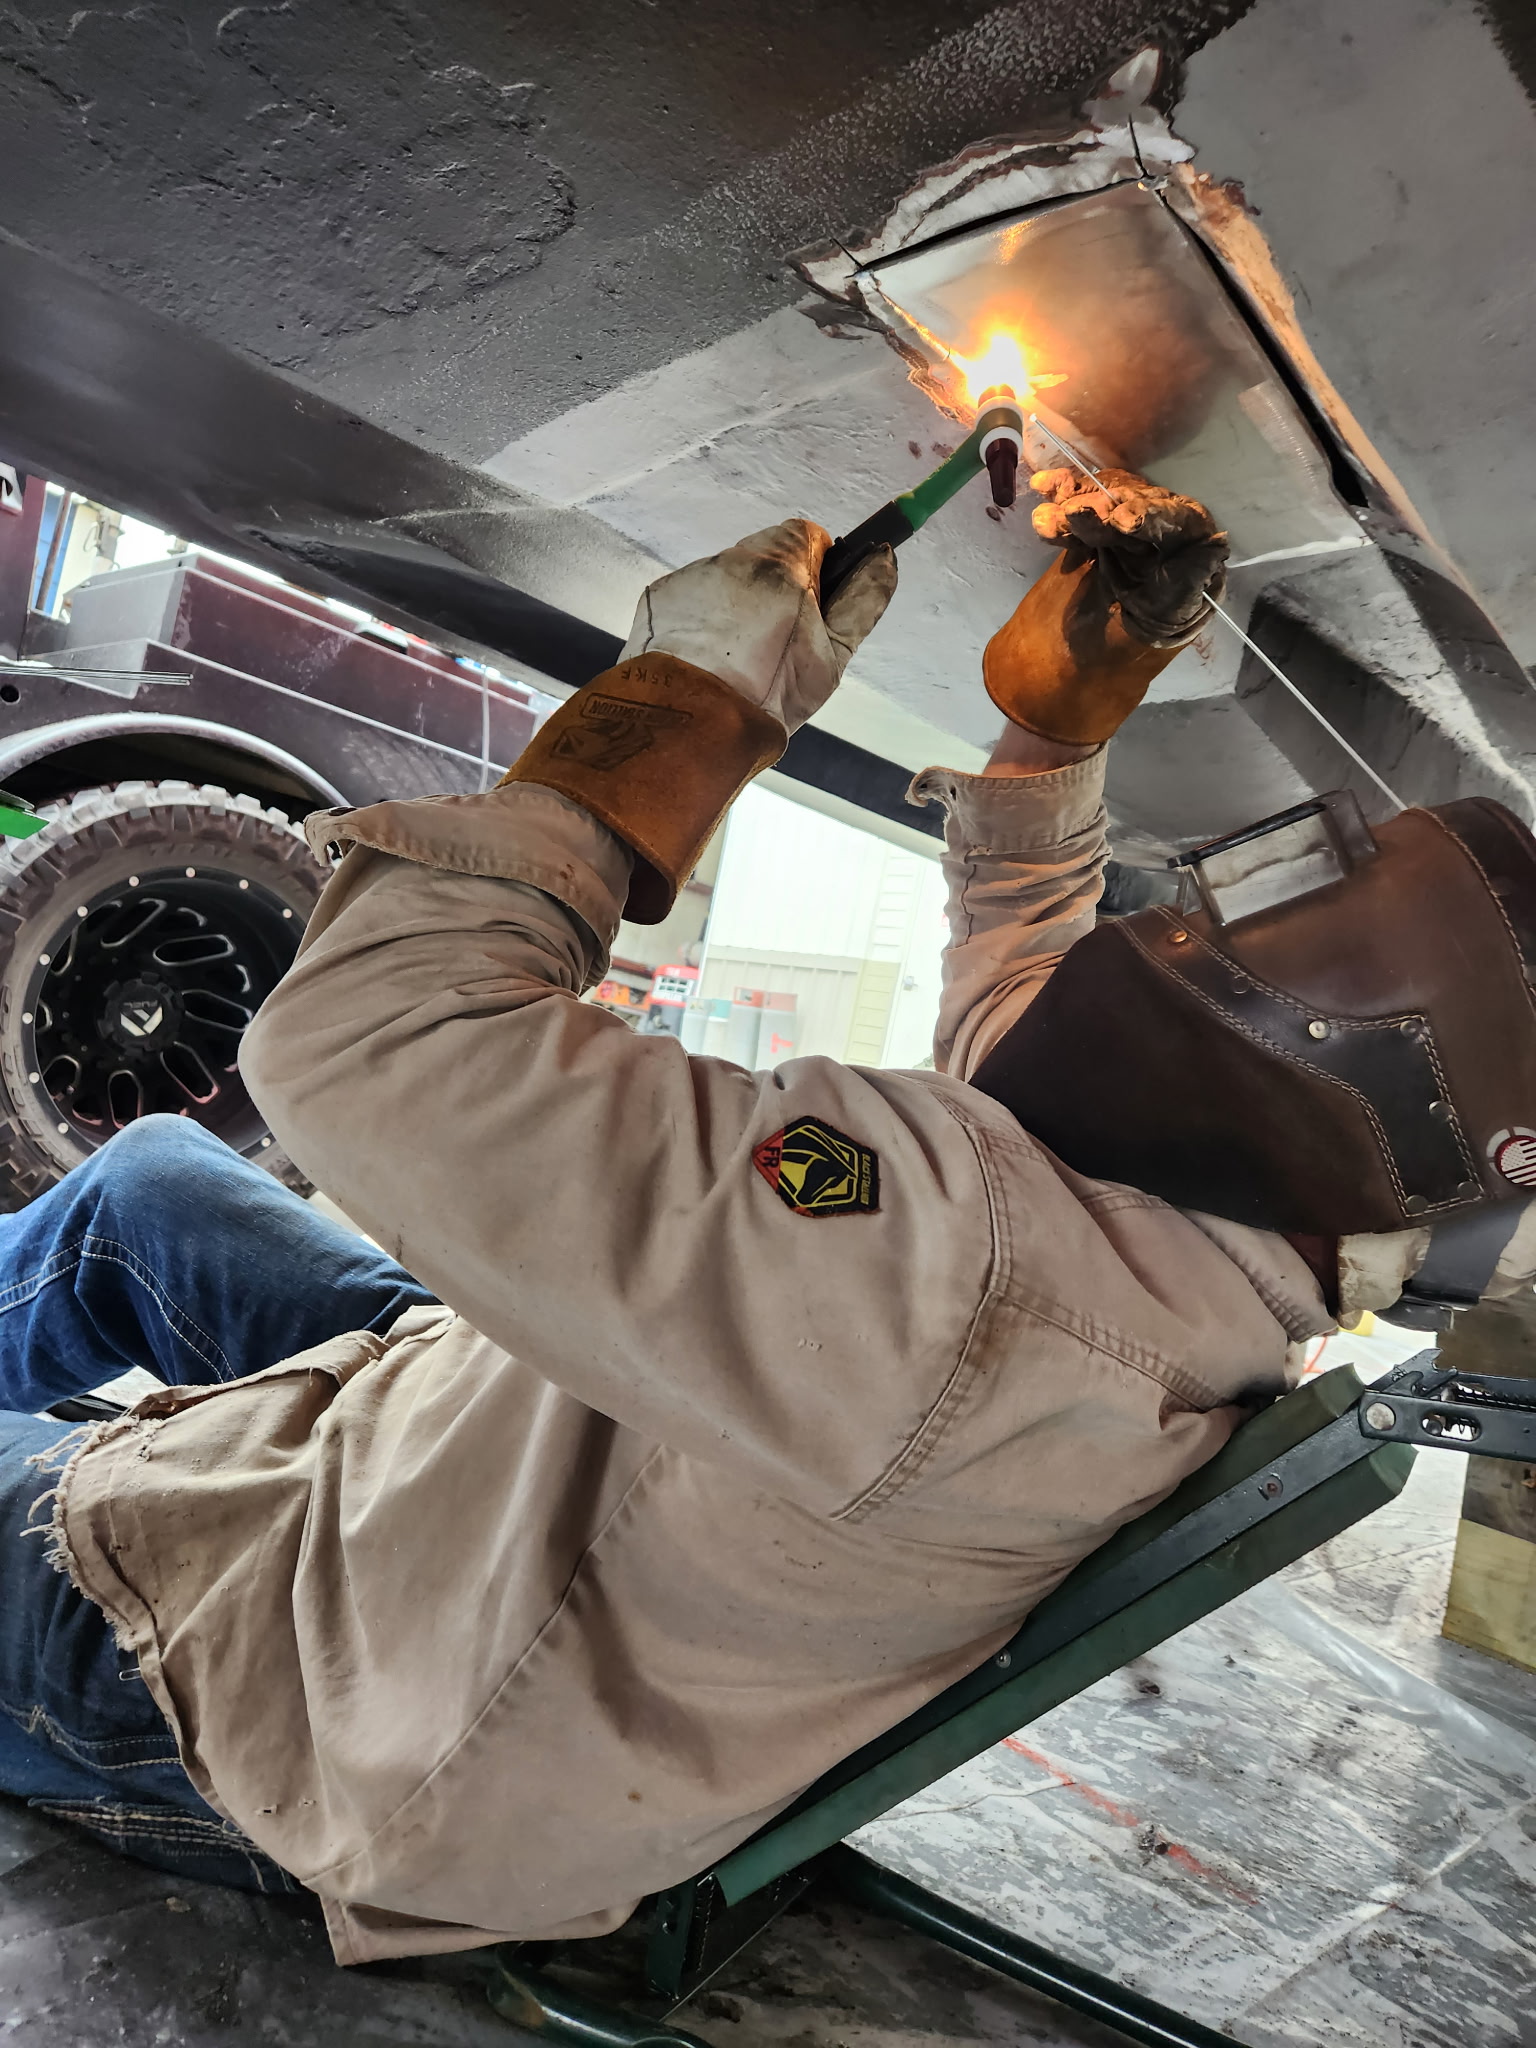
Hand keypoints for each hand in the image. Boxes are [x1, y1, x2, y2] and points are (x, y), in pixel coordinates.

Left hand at [620, 518, 896, 733]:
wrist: (693, 726)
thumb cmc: (768, 696)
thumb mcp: (833, 655)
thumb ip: (864, 599)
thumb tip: (884, 558)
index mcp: (779, 568)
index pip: (808, 533)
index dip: (818, 566)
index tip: (814, 600)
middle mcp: (730, 561)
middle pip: (766, 554)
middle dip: (778, 585)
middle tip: (779, 638)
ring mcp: (690, 578)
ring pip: (728, 576)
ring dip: (739, 603)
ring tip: (740, 655)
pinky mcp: (660, 598)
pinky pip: (693, 596)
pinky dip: (703, 618)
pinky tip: (708, 656)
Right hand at [983, 468, 1228, 746]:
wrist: (1053, 684)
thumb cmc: (1108, 666)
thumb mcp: (1151, 628)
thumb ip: (1182, 585)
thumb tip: (1215, 545)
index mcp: (1186, 570)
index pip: (1181, 523)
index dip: (1152, 514)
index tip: (1119, 520)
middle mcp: (1160, 548)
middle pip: (1141, 503)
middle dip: (1107, 504)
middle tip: (1074, 514)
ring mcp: (1122, 541)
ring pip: (1107, 499)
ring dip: (1077, 499)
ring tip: (1052, 519)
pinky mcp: (1090, 540)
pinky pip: (1080, 508)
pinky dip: (1061, 499)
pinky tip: (1043, 491)